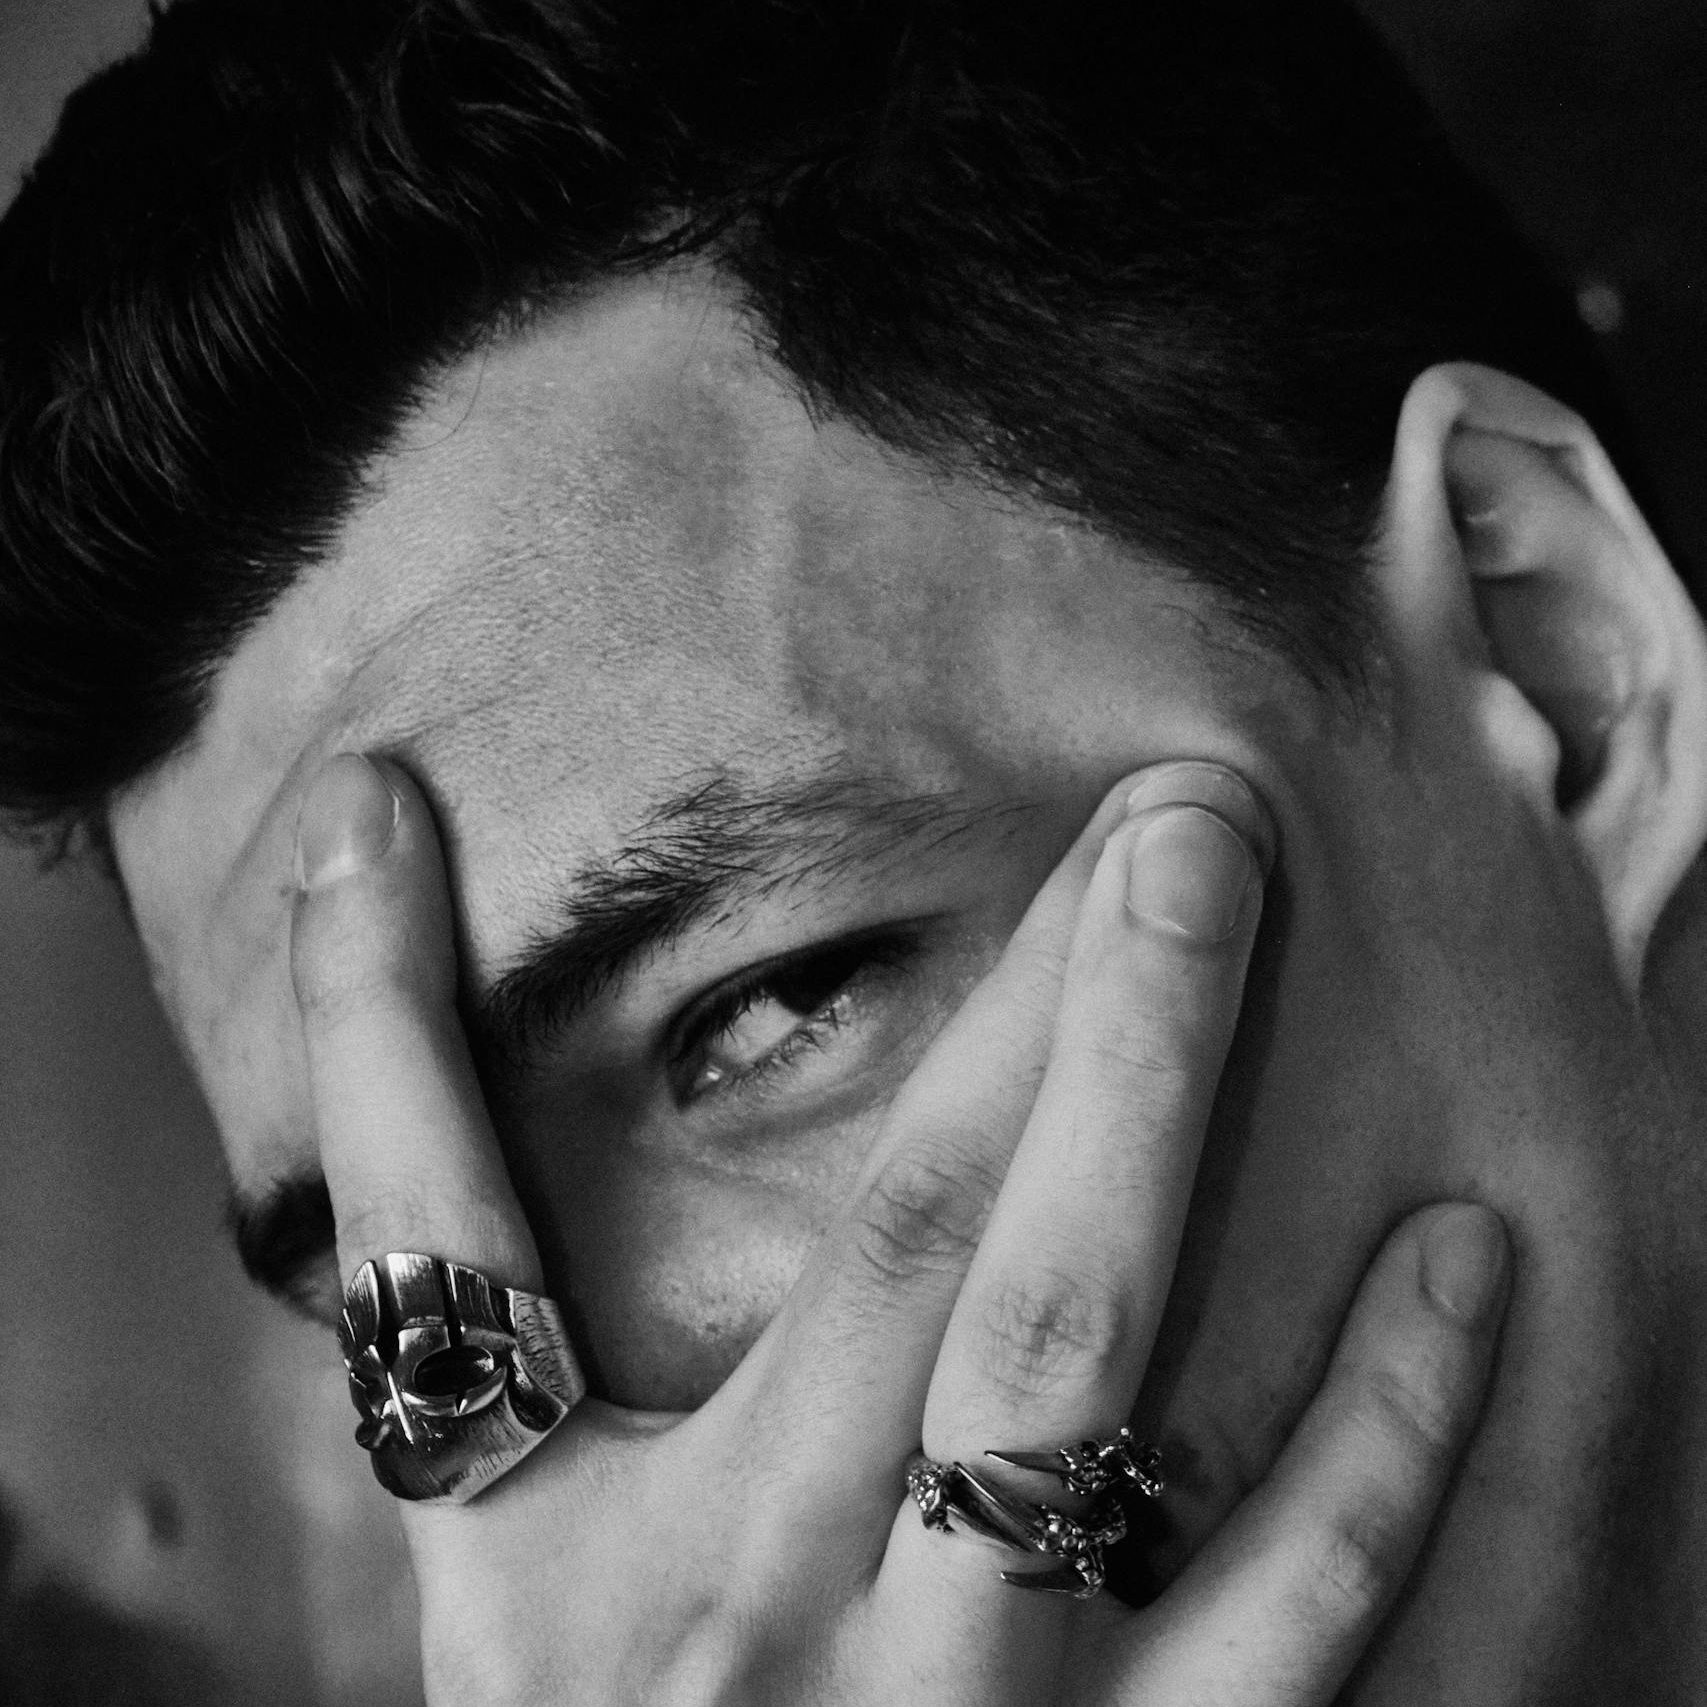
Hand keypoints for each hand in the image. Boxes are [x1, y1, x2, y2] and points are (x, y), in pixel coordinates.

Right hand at [290, 753, 1508, 1704]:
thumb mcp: (473, 1513)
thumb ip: (415, 1185)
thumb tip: (359, 829)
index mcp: (636, 1544)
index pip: (715, 1208)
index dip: (858, 978)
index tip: (936, 801)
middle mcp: (805, 1620)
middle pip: (952, 1255)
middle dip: (1086, 1013)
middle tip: (1188, 807)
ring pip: (1091, 1392)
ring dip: (1182, 1129)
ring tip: (1256, 911)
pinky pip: (1287, 1627)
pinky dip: (1382, 1438)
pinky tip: (1461, 1253)